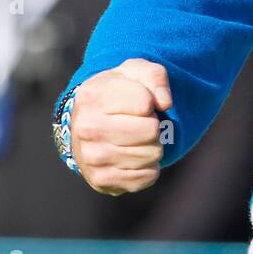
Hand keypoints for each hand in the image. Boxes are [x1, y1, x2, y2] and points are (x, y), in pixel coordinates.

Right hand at [69, 58, 171, 196]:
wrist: (88, 124)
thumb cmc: (118, 94)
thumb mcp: (135, 72)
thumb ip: (155, 77)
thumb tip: (165, 102)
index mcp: (93, 96)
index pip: (146, 104)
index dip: (150, 102)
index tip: (139, 103)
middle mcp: (87, 128)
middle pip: (151, 131)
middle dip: (154, 126)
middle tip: (141, 123)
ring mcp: (92, 157)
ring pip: (152, 155)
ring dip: (152, 146)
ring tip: (136, 139)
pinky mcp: (101, 180)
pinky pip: (148, 177)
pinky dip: (149, 167)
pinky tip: (133, 157)